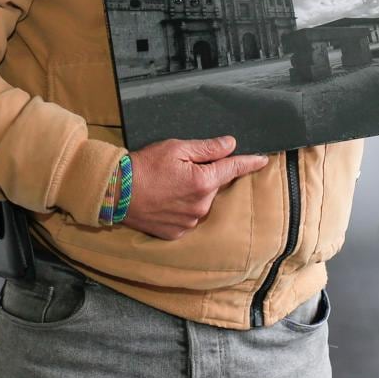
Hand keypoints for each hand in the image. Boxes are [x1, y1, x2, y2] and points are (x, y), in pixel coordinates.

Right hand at [122, 136, 268, 239]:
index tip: (263, 160)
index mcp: (203, 181)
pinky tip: (165, 199)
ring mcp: (189, 222)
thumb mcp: (176, 148)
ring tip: (167, 185)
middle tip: (179, 168)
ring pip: (201, 202)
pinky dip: (181, 208)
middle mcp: (201, 205)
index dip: (249, 162)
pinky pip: (188, 217)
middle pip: (214, 185)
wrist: (116, 192)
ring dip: (192, 192)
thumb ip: (207, 148)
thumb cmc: (144, 166)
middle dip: (204, 175)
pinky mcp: (176, 232)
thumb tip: (231, 145)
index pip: (233, 168)